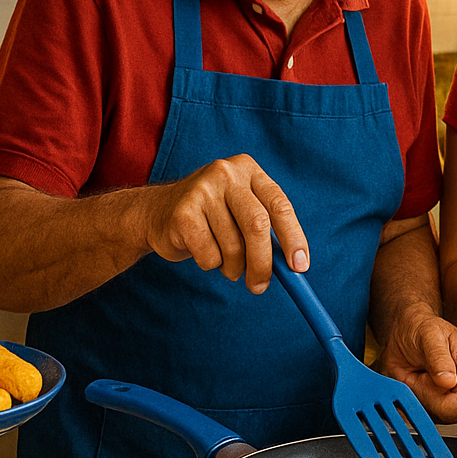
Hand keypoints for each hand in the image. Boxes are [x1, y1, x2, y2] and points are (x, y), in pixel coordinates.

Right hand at [143, 154, 306, 293]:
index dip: (294, 238)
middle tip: (260, 287)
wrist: (156, 213)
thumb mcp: (242, 213)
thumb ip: (268, 233)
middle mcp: (227, 174)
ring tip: (225, 262)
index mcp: (249, 170)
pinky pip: (209, 255)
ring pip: (233, 246)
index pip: (280, 205)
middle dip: (263, 262)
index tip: (300, 268)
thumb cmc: (212, 218)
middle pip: (257, 225)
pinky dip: (211, 264)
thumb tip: (295, 267)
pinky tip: (202, 251)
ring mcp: (202, 190)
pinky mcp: (182, 213)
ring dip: (233, 267)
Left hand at [376, 308, 456, 421]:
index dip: (437, 399)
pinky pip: (426, 416)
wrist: (407, 331)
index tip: (424, 379)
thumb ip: (438, 357)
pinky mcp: (444, 405)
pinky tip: (417, 384)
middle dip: (426, 398)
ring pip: (435, 417)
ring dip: (419, 399)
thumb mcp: (428, 334)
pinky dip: (415, 402)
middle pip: (448, 415)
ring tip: (419, 376)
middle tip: (419, 374)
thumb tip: (449, 381)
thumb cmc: (420, 329)